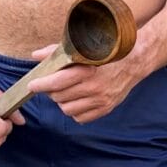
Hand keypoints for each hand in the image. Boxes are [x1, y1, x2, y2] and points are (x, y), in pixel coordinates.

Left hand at [24, 47, 147, 122]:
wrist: (133, 62)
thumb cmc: (104, 53)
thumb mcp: (82, 48)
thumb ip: (56, 52)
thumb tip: (35, 56)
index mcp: (88, 70)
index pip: (57, 82)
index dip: (41, 85)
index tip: (33, 85)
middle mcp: (94, 87)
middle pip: (59, 97)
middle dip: (51, 91)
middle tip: (51, 84)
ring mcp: (101, 100)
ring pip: (67, 109)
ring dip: (62, 101)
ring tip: (66, 91)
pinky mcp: (105, 109)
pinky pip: (79, 118)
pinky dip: (74, 110)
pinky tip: (77, 99)